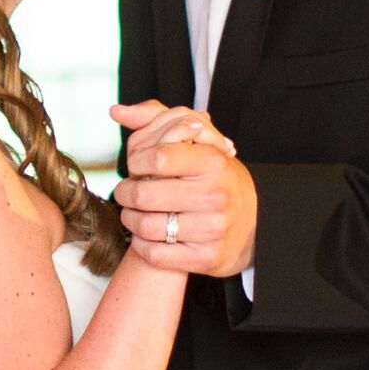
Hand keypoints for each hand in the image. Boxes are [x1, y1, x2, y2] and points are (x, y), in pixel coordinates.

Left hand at [110, 102, 257, 277]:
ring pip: (146, 226)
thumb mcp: (196, 141)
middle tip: (126, 192)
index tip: (136, 166)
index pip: (157, 158)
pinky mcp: (206, 257)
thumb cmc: (214, 178)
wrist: (252, 224)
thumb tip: (116, 111)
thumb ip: (156, 119)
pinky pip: (155, 253)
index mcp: (213, 162)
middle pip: (145, 194)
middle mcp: (215, 195)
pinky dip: (142, 244)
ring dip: (130, 219)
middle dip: (125, 192)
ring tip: (133, 212)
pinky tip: (147, 234)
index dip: (135, 162)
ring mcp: (212, 229)